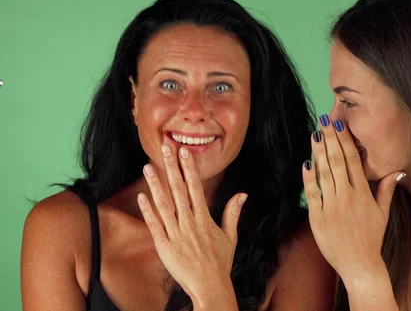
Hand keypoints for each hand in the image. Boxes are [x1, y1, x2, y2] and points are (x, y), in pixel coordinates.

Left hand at [138, 144, 245, 309]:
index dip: (189, 168)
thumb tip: (243, 194)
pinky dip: (148, 210)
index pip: (195, 188)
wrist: (210, 287)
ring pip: (163, 204)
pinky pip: (154, 225)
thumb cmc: (220, 263)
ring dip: (155, 184)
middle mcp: (189, 223)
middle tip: (165, 148)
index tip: (184, 152)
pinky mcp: (164, 246)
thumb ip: (232, 213)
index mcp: (204, 219)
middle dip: (171, 167)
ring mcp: (176, 234)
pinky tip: (142, 196)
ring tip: (148, 166)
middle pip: (178, 190)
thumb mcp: (230, 237)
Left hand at [302, 115, 404, 284]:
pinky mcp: (318, 218)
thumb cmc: (371, 239)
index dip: (345, 140)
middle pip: (337, 161)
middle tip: (323, 120)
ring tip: (314, 135)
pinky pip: (312, 193)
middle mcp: (348, 196)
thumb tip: (397, 172)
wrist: (360, 264)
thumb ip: (387, 190)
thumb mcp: (383, 213)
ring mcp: (332, 206)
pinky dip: (308, 178)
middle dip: (330, 139)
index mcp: (363, 193)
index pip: (353, 160)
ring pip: (324, 173)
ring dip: (318, 152)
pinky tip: (306, 163)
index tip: (339, 124)